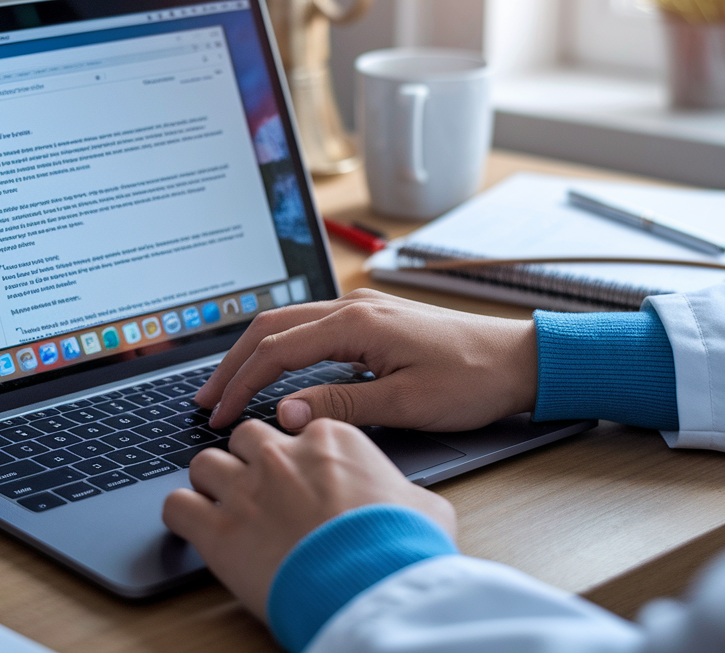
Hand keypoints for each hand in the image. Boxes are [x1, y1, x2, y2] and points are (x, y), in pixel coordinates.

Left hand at [162, 418, 455, 618]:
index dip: (296, 455)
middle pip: (245, 436)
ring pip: (204, 462)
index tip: (301, 476)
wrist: (373, 587)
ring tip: (224, 508)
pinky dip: (181, 515)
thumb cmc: (402, 547)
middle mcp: (282, 455)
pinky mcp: (217, 529)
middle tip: (260, 490)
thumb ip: (402, 490)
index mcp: (331, 440)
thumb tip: (407, 500)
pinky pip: (176, 505)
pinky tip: (195, 529)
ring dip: (211, 483)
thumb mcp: (423, 506)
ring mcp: (246, 489)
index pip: (297, 428)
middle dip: (249, 460)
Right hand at [196, 289, 537, 431]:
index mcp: (356, 322)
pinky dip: (282, 351)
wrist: (519, 359)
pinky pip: (312, 329)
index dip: (241, 385)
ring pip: (289, 324)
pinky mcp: (374, 321)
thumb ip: (340, 405)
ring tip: (228, 388)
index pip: (276, 351)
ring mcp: (363, 310)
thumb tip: (283, 413)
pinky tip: (274, 374)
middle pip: (271, 328)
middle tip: (205, 400)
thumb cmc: (471, 380)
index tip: (217, 416)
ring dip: (254, 355)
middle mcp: (354, 307)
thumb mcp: (406, 403)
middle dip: (233, 364)